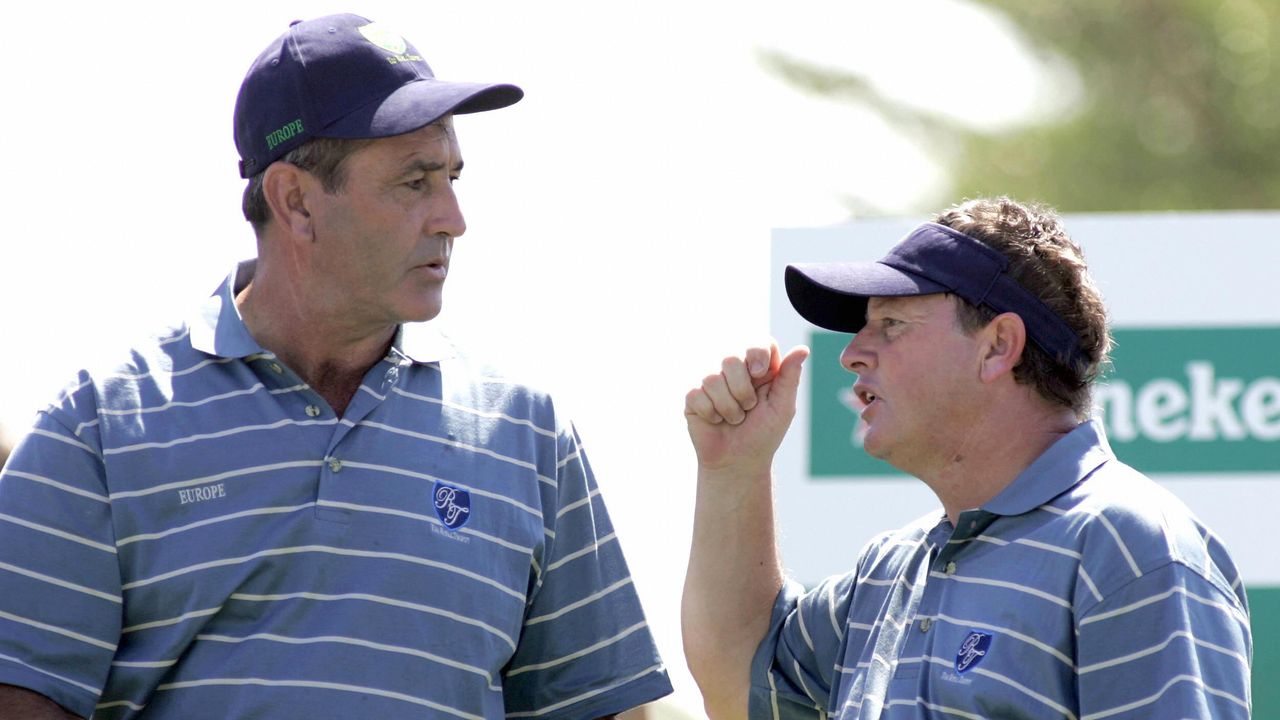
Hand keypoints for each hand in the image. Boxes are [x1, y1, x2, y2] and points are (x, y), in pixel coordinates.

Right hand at [684, 342, 808, 471]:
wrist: (738, 462)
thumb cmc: (763, 434)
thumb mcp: (782, 407)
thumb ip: (790, 377)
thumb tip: (803, 349)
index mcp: (759, 368)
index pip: (757, 342)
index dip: (756, 352)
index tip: (759, 372)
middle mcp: (734, 370)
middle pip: (730, 358)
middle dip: (742, 391)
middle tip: (749, 408)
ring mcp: (711, 382)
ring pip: (712, 379)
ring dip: (728, 408)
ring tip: (734, 419)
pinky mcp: (693, 396)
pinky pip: (697, 395)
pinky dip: (711, 414)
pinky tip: (716, 421)